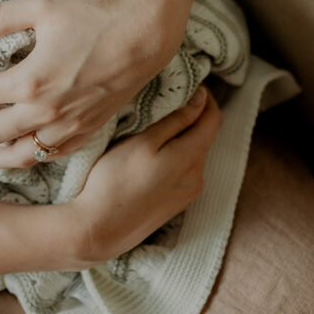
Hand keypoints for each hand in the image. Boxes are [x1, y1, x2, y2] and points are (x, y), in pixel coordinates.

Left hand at [0, 0, 192, 166]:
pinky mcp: (88, 129)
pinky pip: (49, 155)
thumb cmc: (96, 14)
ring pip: (19, 155)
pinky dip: (27, 158)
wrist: (147, 32)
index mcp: (31, 82)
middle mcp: (47, 112)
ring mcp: (69, 126)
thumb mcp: (42, 6)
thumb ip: (0, 18)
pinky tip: (17, 152)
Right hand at [64, 87, 221, 265]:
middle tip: (165, 100)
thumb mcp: (143, 141)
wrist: (99, 229)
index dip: (205, 97)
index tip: (188, 83)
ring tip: (155, 126)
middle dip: (192, 115)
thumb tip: (202, 99)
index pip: (214, 118)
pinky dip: (176, 155)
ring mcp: (188, 193)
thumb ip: (176, 120)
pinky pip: (185, 170)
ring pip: (194, 153)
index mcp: (192, 157)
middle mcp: (198, 176)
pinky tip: (153, 155)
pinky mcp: (176, 204)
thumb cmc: (115, 179)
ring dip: (182, 136)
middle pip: (204, 135)